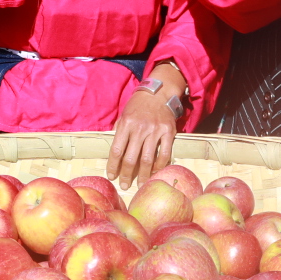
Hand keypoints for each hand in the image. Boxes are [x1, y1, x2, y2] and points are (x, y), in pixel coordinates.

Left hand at [108, 65, 185, 187]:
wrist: (158, 94)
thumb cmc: (138, 106)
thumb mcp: (124, 115)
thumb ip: (119, 132)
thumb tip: (114, 153)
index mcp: (126, 124)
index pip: (117, 150)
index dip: (113, 166)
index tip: (111, 176)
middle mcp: (140, 128)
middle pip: (131, 158)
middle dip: (126, 175)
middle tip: (124, 185)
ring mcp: (155, 131)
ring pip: (147, 159)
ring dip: (143, 175)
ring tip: (140, 184)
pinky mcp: (168, 132)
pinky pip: (164, 154)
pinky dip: (159, 166)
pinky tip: (154, 172)